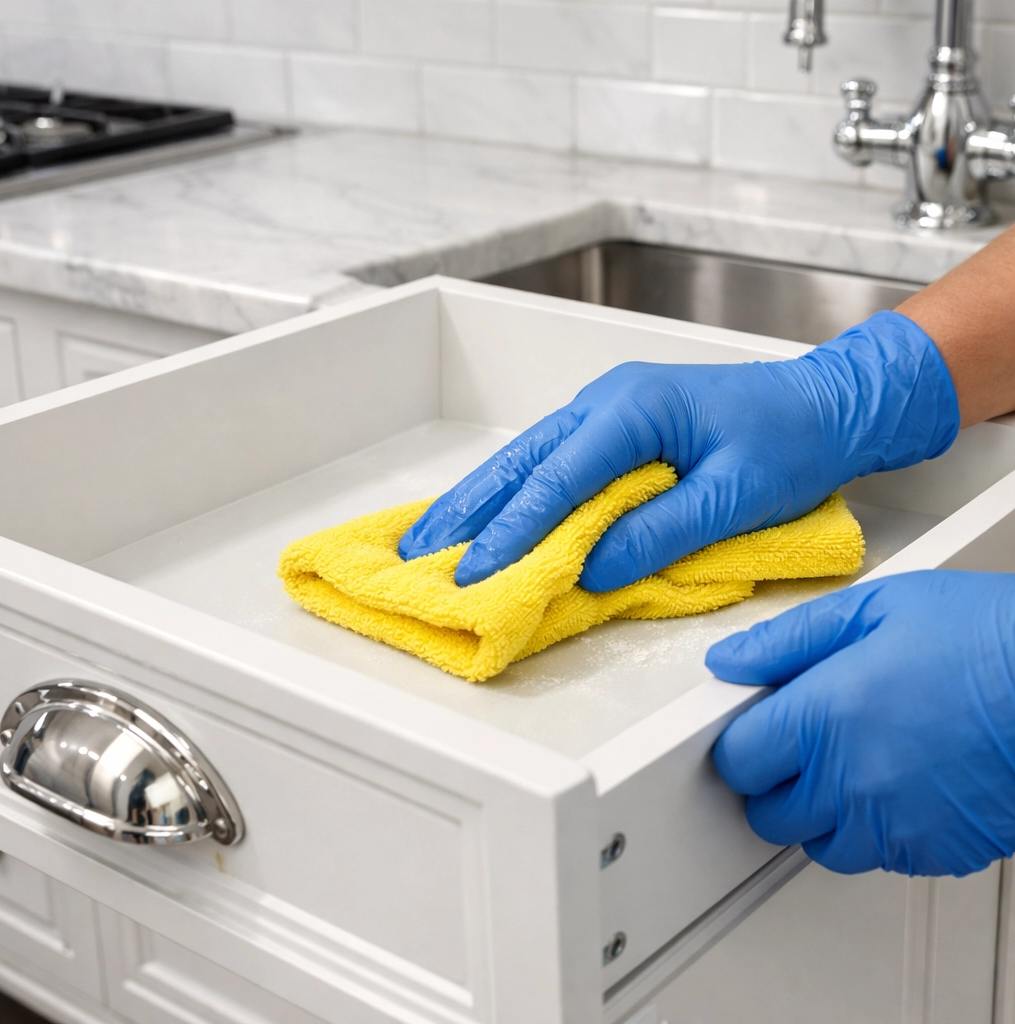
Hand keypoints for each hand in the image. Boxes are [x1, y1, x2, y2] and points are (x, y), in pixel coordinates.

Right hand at [399, 311, 958, 589]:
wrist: (826, 402)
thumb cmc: (791, 442)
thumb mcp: (736, 495)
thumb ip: (662, 531)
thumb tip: (590, 569)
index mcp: (635, 410)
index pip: (559, 479)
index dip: (513, 530)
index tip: (475, 573)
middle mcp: (607, 401)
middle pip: (523, 461)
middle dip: (469, 510)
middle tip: (419, 554)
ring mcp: (605, 409)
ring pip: (527, 457)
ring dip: (479, 499)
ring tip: (431, 536)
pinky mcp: (612, 426)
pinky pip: (549, 460)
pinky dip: (512, 491)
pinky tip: (486, 513)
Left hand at [710, 570, 1014, 876]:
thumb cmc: (986, 638)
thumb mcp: (875, 609)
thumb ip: (787, 641)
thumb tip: (729, 662)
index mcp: (825, 716)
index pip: (738, 759)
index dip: (742, 742)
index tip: (758, 728)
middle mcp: (852, 781)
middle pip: (769, 813)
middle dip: (774, 781)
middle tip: (803, 744)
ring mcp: (895, 824)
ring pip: (819, 845)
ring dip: (820, 813)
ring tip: (851, 764)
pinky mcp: (936, 850)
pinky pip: (878, 857)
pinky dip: (875, 830)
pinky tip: (897, 784)